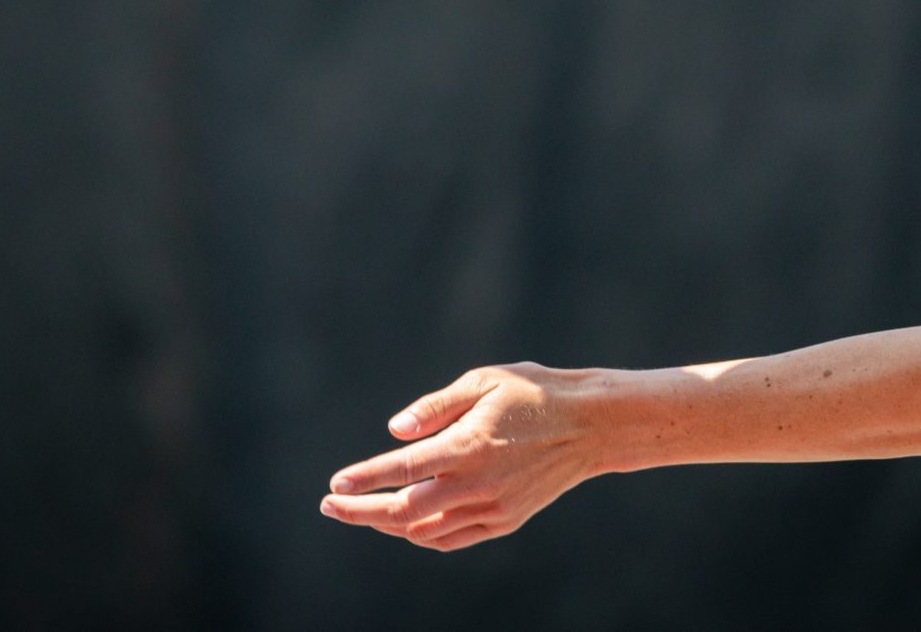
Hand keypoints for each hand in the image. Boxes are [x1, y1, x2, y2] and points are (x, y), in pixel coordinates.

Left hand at [319, 362, 604, 551]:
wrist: (591, 426)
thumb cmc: (534, 393)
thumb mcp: (484, 382)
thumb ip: (435, 407)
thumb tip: (395, 431)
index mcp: (468, 445)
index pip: (402, 470)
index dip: (364, 479)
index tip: (334, 484)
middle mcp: (477, 484)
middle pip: (404, 511)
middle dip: (360, 511)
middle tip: (330, 504)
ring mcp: (492, 508)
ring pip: (425, 531)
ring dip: (387, 525)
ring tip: (361, 511)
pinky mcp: (505, 520)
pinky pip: (452, 539)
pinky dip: (422, 536)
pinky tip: (405, 524)